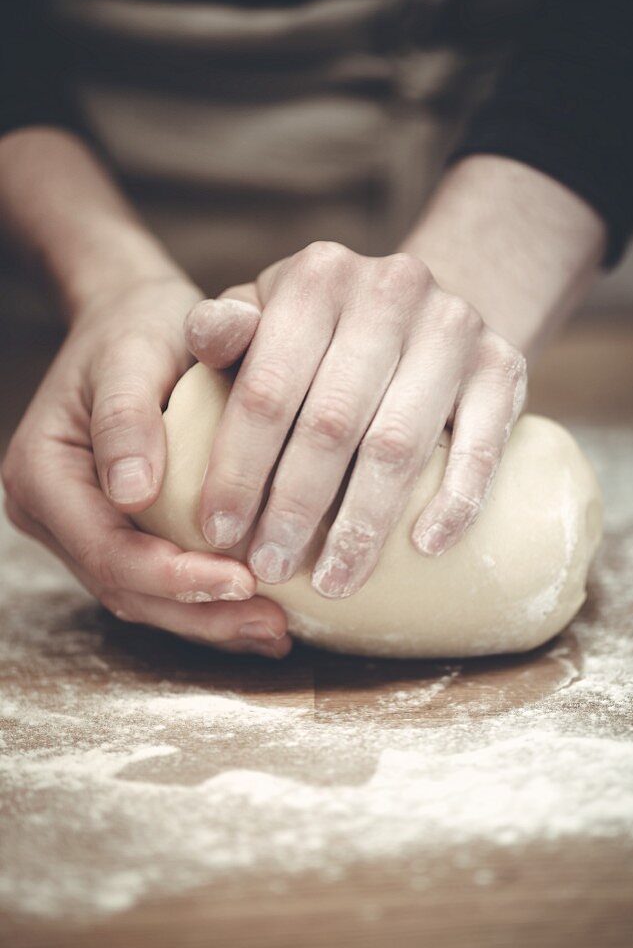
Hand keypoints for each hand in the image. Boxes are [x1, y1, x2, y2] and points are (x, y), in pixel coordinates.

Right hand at [2, 275, 290, 656]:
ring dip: (208, 620)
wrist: (131, 316)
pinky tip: (257, 611)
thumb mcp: (131, 354)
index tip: (242, 581)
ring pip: (142, 597)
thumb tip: (131, 493)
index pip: (108, 551)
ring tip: (275, 631)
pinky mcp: (115, 532)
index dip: (174, 578)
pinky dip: (205, 600)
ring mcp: (81, 529)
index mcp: (43, 473)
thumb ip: (126, 417)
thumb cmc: (137, 327)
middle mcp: (52, 512)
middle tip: (273, 627)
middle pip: (124, 589)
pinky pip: (156, 581)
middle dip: (201, 615)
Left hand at [184, 243, 527, 598]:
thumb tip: (208, 337)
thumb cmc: (322, 332)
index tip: (218, 534)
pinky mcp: (506, 365)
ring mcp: (455, 326)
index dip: (239, 468)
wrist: (422, 310)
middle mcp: (390, 287)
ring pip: (400, 443)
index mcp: (318, 275)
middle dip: (295, 506)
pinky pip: (483, 445)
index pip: (268, 387)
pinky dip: (455, 501)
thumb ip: (225, 331)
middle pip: (332, 421)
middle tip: (271, 567)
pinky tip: (424, 547)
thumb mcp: (265, 316)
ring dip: (364, 524)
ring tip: (335, 580)